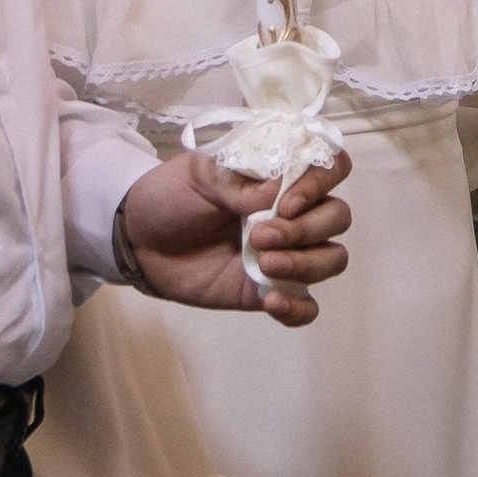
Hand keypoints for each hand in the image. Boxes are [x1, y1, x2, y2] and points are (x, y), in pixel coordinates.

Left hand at [118, 143, 350, 325]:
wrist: (139, 239)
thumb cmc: (171, 196)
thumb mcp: (199, 174)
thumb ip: (239, 180)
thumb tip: (279, 189)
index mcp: (279, 176)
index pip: (330, 168)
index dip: (321, 183)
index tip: (286, 200)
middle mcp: (292, 213)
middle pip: (337, 217)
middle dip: (306, 228)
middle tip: (260, 234)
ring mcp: (285, 253)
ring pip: (332, 258)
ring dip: (306, 263)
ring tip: (264, 264)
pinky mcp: (269, 290)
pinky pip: (307, 307)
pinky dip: (298, 308)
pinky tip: (270, 301)